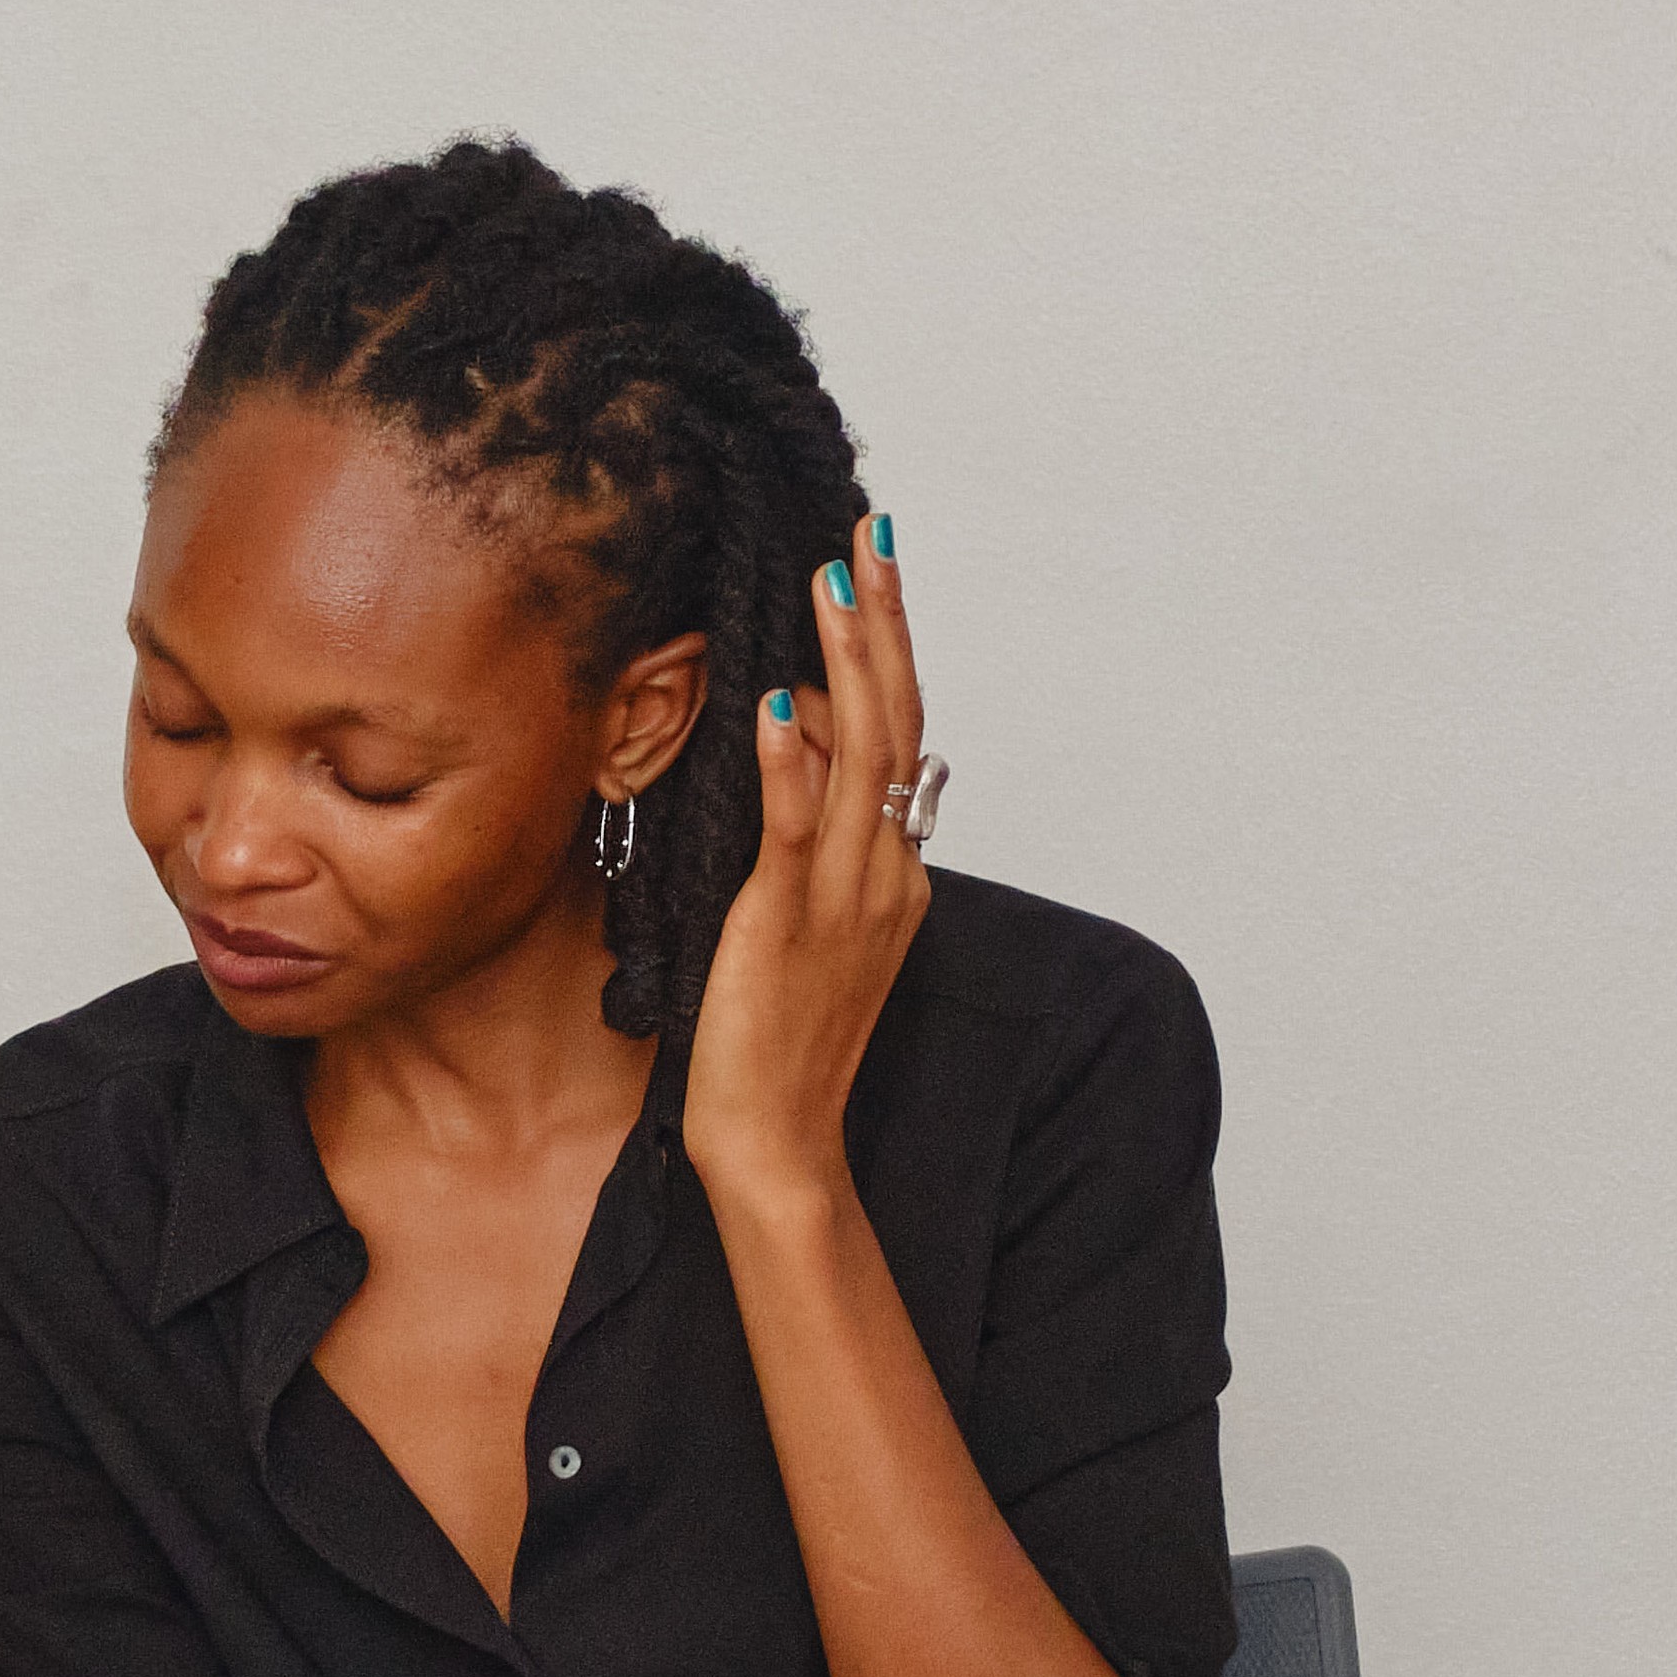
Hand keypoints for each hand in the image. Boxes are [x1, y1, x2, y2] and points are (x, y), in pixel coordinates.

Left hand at [686, 522, 937, 1210]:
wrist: (779, 1139)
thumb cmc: (785, 1039)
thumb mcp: (817, 924)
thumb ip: (828, 842)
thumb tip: (820, 752)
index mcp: (894, 867)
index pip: (899, 735)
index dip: (888, 649)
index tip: (873, 571)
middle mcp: (883, 869)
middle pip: (896, 723)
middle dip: (884, 624)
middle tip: (872, 537)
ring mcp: (844, 895)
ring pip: (860, 758)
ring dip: (847, 664)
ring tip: (835, 583)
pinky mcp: (788, 923)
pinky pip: (795, 832)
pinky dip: (790, 766)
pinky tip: (777, 707)